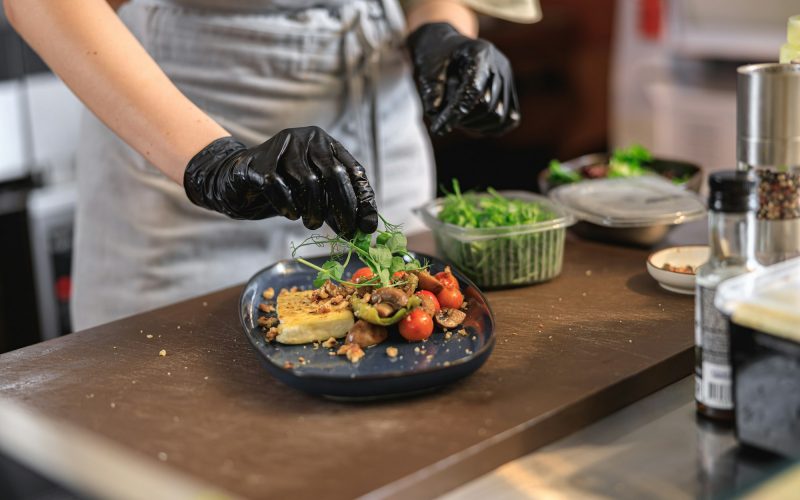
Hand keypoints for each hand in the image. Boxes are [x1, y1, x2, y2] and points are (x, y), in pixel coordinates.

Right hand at [183, 127, 377, 234]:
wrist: (239, 180)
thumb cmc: (284, 188)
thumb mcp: (315, 193)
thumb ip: (337, 205)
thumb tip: (365, 229)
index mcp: (325, 143)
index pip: (353, 170)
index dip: (363, 199)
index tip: (367, 226)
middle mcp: (306, 139)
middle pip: (333, 174)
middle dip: (342, 207)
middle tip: (345, 230)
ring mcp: (282, 148)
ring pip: (308, 182)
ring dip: (313, 210)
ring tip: (311, 223)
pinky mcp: (260, 163)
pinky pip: (279, 187)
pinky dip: (288, 206)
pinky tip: (291, 215)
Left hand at [407, 22, 519, 135]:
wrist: (449, 46)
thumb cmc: (436, 55)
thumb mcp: (427, 67)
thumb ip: (431, 89)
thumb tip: (434, 112)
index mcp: (479, 53)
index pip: (472, 90)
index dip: (455, 113)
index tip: (437, 129)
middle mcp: (499, 64)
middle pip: (488, 107)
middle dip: (464, 121)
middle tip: (443, 121)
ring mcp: (507, 78)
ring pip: (499, 116)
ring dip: (476, 126)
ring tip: (456, 120)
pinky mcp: (509, 90)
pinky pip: (509, 119)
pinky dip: (492, 128)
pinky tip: (473, 127)